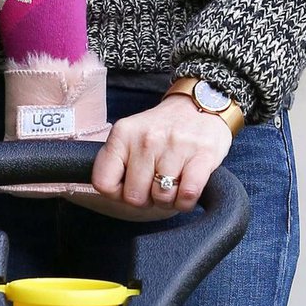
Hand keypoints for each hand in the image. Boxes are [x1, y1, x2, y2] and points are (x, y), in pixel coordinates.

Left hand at [84, 96, 233, 217]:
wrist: (201, 104)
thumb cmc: (163, 129)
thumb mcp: (131, 134)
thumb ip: (116, 160)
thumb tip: (108, 191)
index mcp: (123, 134)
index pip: (103, 183)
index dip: (116, 194)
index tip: (129, 186)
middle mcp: (146, 139)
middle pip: (134, 197)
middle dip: (146, 199)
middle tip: (155, 185)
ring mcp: (175, 146)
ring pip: (161, 199)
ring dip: (168, 200)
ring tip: (172, 183)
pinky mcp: (202, 155)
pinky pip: (186, 196)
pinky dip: (185, 202)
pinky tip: (186, 189)